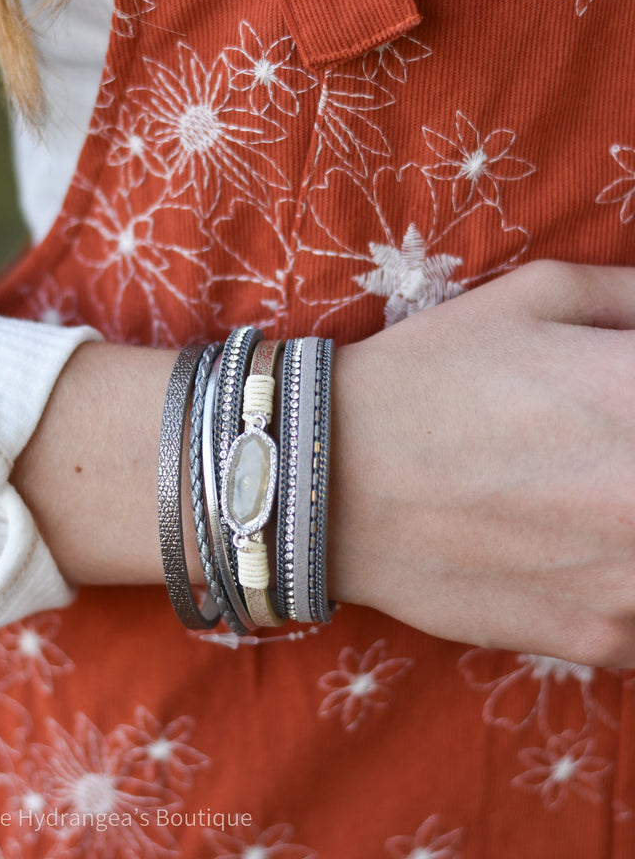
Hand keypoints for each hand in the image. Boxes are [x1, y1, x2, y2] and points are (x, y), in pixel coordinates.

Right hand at [329, 261, 634, 666]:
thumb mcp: (533, 296)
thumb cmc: (430, 373)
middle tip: (600, 449)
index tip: (630, 401)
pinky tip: (584, 551)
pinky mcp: (601, 638)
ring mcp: (634, 578)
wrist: (329, 478)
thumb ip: (634, 298)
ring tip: (589, 496)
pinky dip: (630, 583)